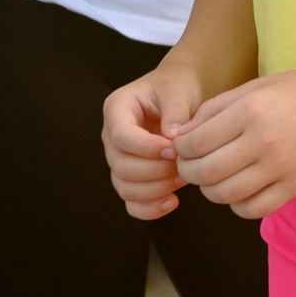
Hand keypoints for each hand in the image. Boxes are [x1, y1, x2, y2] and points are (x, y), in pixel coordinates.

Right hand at [103, 63, 206, 220]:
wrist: (179, 96)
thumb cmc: (176, 87)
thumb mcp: (178, 89)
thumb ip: (176, 110)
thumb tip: (173, 138)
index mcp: (117, 109)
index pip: (120, 136)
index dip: (146, 148)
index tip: (174, 149)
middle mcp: (111, 136)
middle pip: (121, 166)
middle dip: (156, 170)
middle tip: (184, 162)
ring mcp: (118, 159)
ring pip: (125, 188)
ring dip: (157, 189)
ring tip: (183, 176)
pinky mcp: (130, 177)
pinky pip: (131, 202)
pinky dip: (150, 208)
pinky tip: (173, 202)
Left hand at [170, 69, 295, 218]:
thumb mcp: (255, 86)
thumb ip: (215, 109)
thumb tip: (180, 135)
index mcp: (251, 110)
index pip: (196, 142)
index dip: (180, 149)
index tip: (182, 147)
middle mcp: (264, 141)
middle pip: (205, 173)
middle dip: (188, 172)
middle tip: (191, 165)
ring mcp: (282, 168)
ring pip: (225, 195)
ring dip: (210, 190)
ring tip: (214, 177)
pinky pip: (253, 209)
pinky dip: (237, 205)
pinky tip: (239, 189)